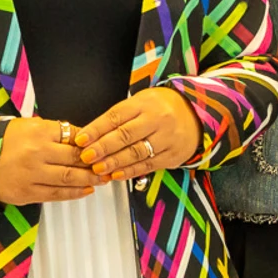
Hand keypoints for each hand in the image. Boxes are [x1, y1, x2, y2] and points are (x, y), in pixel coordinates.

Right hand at [0, 117, 97, 203]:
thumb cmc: (5, 140)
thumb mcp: (30, 125)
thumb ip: (55, 131)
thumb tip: (83, 138)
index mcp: (39, 132)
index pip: (75, 137)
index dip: (92, 144)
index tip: (104, 148)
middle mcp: (37, 153)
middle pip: (76, 159)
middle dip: (96, 164)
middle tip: (110, 165)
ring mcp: (32, 175)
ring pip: (69, 178)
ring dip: (90, 180)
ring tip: (103, 179)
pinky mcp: (27, 193)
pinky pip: (56, 194)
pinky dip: (74, 193)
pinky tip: (86, 190)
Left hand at [76, 87, 202, 183]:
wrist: (197, 114)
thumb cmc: (162, 108)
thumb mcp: (141, 102)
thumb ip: (119, 118)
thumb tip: (91, 136)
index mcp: (146, 103)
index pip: (116, 116)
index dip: (96, 129)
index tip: (81, 140)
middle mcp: (158, 119)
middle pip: (126, 135)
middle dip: (103, 148)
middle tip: (86, 156)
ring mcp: (167, 138)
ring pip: (137, 152)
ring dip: (114, 162)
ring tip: (98, 168)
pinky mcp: (173, 154)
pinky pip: (149, 164)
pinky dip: (130, 171)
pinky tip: (116, 174)